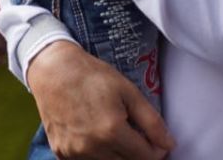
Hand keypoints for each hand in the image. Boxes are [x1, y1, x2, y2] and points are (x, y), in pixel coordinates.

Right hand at [28, 41, 173, 159]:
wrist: (53, 71)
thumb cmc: (92, 76)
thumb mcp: (128, 91)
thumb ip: (151, 121)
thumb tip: (169, 145)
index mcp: (111, 131)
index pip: (145, 157)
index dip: (157, 151)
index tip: (157, 142)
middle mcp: (92, 147)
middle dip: (138, 155)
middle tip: (138, 138)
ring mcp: (74, 153)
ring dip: (119, 156)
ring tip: (117, 134)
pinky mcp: (61, 153)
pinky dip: (99, 155)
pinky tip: (98, 137)